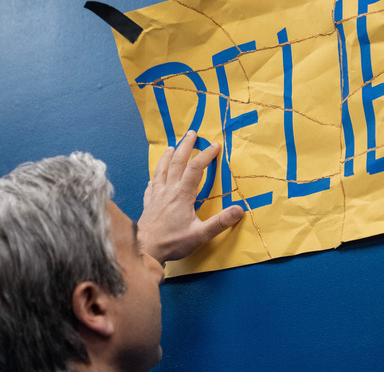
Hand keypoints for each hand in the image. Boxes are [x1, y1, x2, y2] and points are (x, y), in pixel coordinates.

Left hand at [137, 131, 244, 263]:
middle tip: (192, 133)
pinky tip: (154, 176)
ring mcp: (156, 196)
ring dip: (168, 156)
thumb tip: (239, 210)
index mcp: (182, 195)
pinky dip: (155, 177)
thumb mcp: (200, 235)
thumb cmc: (172, 243)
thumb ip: (220, 222)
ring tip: (172, 146)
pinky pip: (151, 185)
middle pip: (177, 163)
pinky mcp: (148, 204)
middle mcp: (168, 191)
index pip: (196, 169)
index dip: (206, 155)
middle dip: (186, 146)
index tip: (215, 145)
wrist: (144, 250)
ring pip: (161, 170)